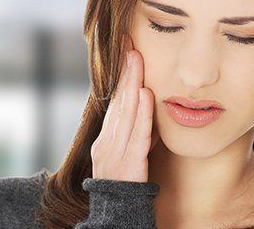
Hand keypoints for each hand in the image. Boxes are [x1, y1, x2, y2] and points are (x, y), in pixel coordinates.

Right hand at [90, 33, 159, 182]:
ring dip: (131, 83)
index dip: (121, 74)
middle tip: (129, 43)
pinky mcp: (128, 164)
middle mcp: (107, 141)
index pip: (115, 100)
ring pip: (125, 112)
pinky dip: (141, 114)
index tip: (127, 50)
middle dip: (124, 70)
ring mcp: (115, 152)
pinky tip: (145, 95)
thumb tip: (146, 101)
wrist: (118, 214)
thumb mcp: (128, 151)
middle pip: (118, 100)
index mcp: (107, 136)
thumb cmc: (127, 182)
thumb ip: (136, 128)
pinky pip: (136, 135)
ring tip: (136, 58)